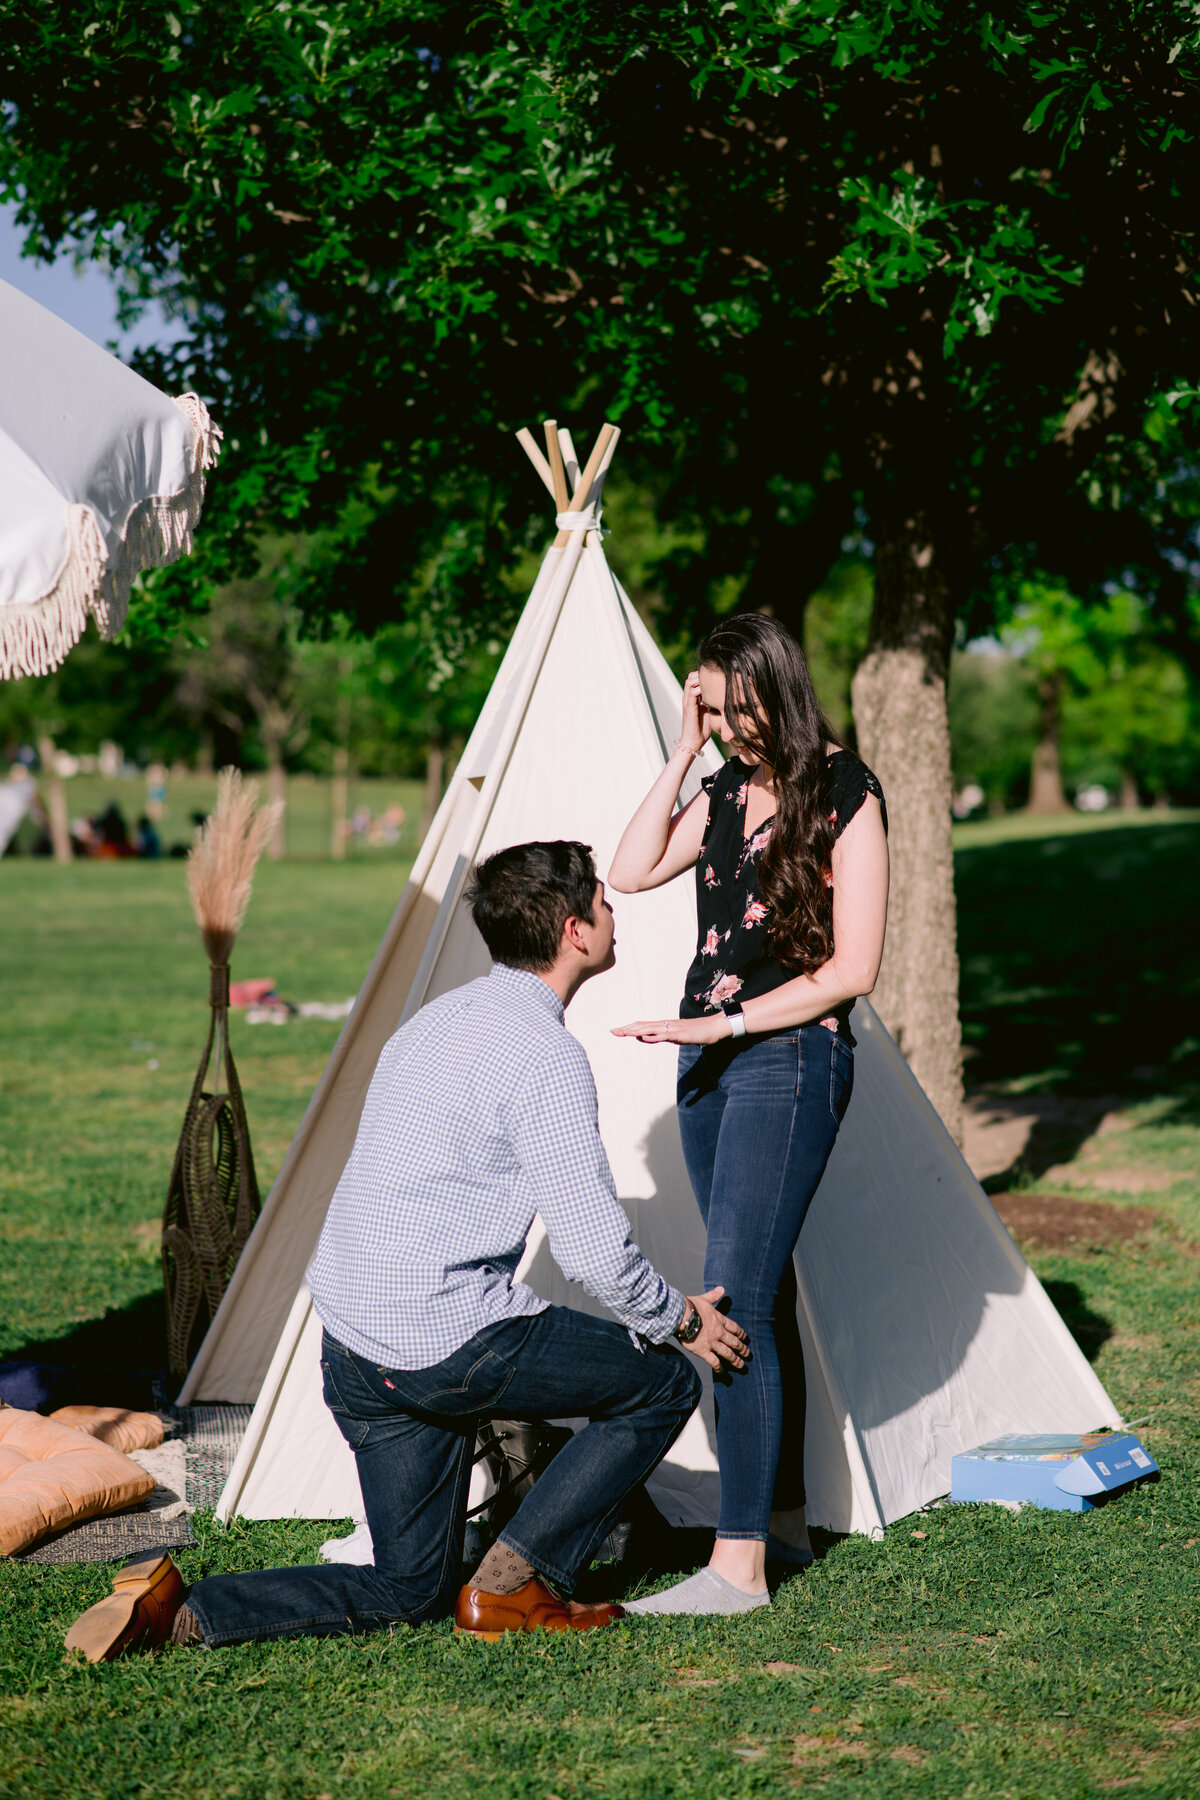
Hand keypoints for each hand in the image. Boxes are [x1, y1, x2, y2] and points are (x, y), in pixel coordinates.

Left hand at [612, 1014, 728, 1044]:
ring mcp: (672, 1028)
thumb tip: (645, 1038)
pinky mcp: (679, 1034)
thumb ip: (660, 1037)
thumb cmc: (695, 1032)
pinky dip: (652, 1036)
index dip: (629, 1027)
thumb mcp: (674, 1037)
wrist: (712, 1028)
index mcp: (663, 1025)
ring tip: (623, 1032)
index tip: (616, 1030)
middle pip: (642, 1026)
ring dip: (635, 1030)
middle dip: (627, 1029)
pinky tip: (643, 1037)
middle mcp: (665, 1024)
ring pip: (650, 1029)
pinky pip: (663, 1035)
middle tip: (612, 1031)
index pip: (642, 1025)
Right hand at [679, 671, 711, 756]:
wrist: (692, 743)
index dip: (703, 676)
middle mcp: (688, 698)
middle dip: (701, 675)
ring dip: (700, 680)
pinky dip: (700, 689)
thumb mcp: (709, 713)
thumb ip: (713, 704)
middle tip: (714, 680)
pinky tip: (710, 694)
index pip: (694, 679)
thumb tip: (727, 699)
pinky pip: (692, 693)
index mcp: (692, 698)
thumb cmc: (701, 730)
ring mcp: (687, 702)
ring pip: (689, 681)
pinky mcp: (689, 708)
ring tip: (712, 685)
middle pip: (691, 677)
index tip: (716, 678)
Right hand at [680, 1286, 748, 1371]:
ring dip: (736, 1360)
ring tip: (742, 1366)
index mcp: (719, 1320)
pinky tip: (723, 1373)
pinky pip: (714, 1362)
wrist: (681, 1316)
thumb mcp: (704, 1299)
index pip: (734, 1328)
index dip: (741, 1334)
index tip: (745, 1338)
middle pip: (734, 1342)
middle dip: (742, 1349)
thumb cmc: (690, 1306)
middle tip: (748, 1354)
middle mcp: (719, 1332)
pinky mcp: (704, 1351)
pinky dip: (720, 1368)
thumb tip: (722, 1289)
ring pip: (728, 1353)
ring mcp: (712, 1343)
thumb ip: (714, 1296)